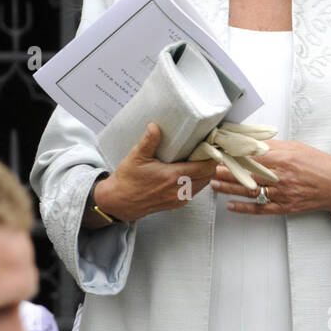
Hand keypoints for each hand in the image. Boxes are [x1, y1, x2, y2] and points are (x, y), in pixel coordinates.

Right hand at [95, 123, 215, 222]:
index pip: (205, 167)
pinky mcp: (176, 204)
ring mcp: (179, 199)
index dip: (212, 156)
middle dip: (210, 163)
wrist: (119, 202)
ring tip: (199, 159)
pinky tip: (190, 172)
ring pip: (203, 185)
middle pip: (208, 176)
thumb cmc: (128, 180)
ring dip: (204, 173)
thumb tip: (155, 126)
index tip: (211, 145)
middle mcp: (179, 190)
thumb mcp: (137, 156)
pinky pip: (194, 192)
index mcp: (173, 176)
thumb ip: (149, 141)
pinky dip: (197, 181)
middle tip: (207, 149)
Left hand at [211, 140, 330, 219]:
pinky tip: (230, 206)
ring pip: (249, 190)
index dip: (232, 152)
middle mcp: (280, 176)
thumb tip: (253, 141)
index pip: (250, 154)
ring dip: (228, 188)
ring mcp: (282, 194)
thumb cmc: (320, 164)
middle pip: (246, 173)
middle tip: (207, 166)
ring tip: (213, 184)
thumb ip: (274, 146)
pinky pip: (260, 209)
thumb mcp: (297, 147)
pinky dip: (244, 208)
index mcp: (283, 158)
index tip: (218, 149)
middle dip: (224, 170)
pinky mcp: (285, 207)